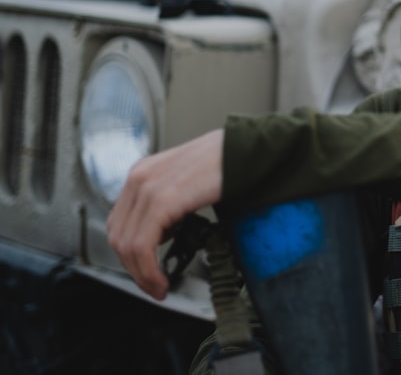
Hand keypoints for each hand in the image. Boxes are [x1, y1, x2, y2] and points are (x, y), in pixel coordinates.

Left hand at [107, 128, 224, 299]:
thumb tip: (164, 231)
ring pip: (127, 244)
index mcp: (143, 173)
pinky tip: (162, 279)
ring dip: (141, 273)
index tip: (146, 271)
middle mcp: (140, 178)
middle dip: (134, 268)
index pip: (120, 222)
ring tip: (159, 286)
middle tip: (153, 285)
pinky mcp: (162, 199)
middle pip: (118, 235)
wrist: (247, 150)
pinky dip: (148, 269)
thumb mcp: (187, 182)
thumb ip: (169, 201)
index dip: (130, 253)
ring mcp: (148, 187)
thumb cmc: (227, 163)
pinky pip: (143, 245)